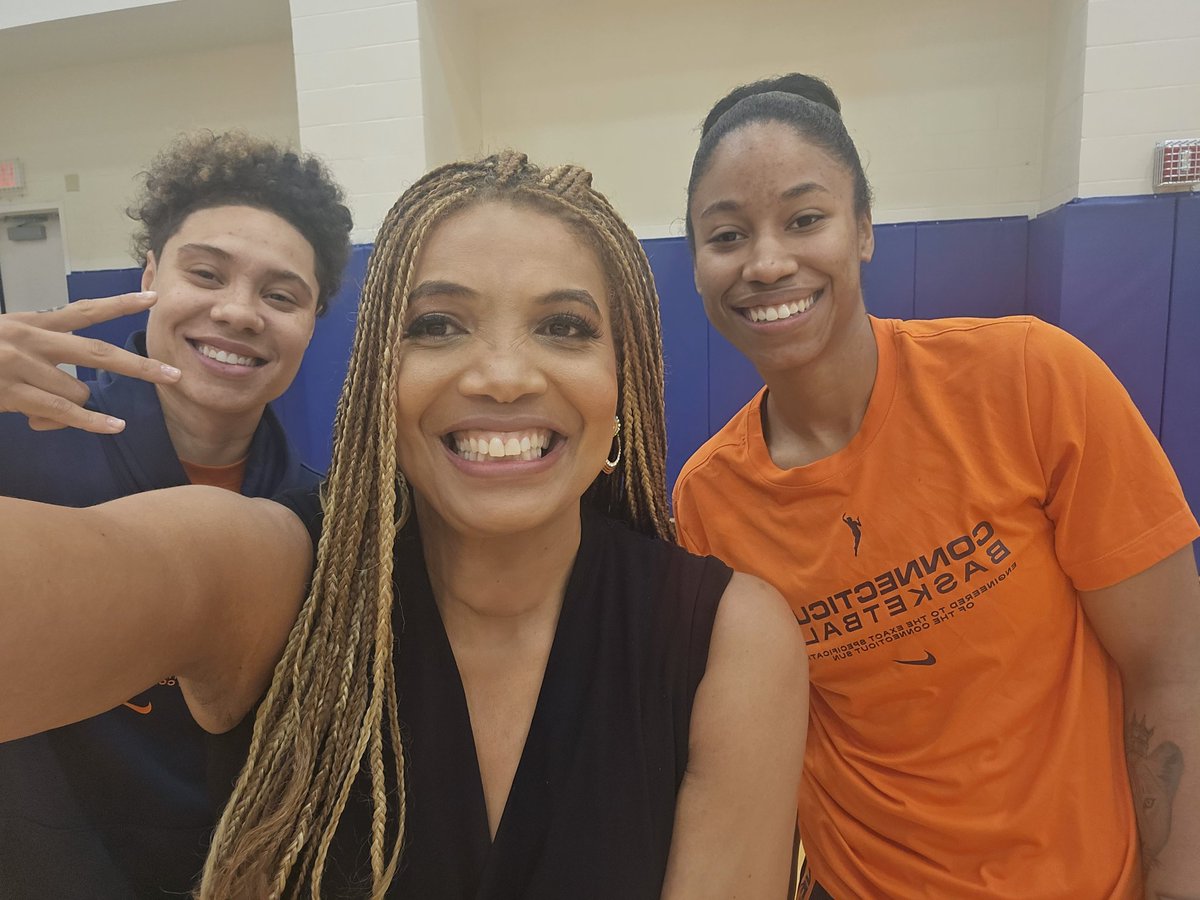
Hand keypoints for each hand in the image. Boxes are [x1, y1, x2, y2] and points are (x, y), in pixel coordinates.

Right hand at [0, 292, 180, 432]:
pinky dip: (92, 421)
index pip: (84, 310)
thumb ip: (40, 351)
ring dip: (74, 406)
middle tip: (174, 374)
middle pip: (99, 352)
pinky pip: (64, 412)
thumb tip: (72, 382)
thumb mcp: (7, 337)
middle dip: (140, 366)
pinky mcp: (13, 394)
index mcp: (31, 322)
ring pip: (77, 391)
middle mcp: (31, 339)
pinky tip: (116, 426)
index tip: (152, 297)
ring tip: (40, 405)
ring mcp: (22, 367)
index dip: (119, 304)